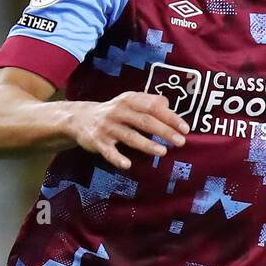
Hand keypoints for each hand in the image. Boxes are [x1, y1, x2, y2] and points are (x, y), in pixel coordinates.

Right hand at [70, 92, 188, 170]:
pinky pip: (108, 151)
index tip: (185, 129)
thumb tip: (169, 105)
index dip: (170, 117)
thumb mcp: (130, 101)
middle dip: (164, 131)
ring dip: (146, 144)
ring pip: (129, 136)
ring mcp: (107, 127)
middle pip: (144, 121)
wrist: (80, 118)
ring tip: (163, 152)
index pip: (153, 107)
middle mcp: (118, 112)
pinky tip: (127, 165)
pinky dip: (117, 158)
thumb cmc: (114, 112)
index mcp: (129, 100)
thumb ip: (150, 101)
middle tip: (180, 142)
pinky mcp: (98, 142)